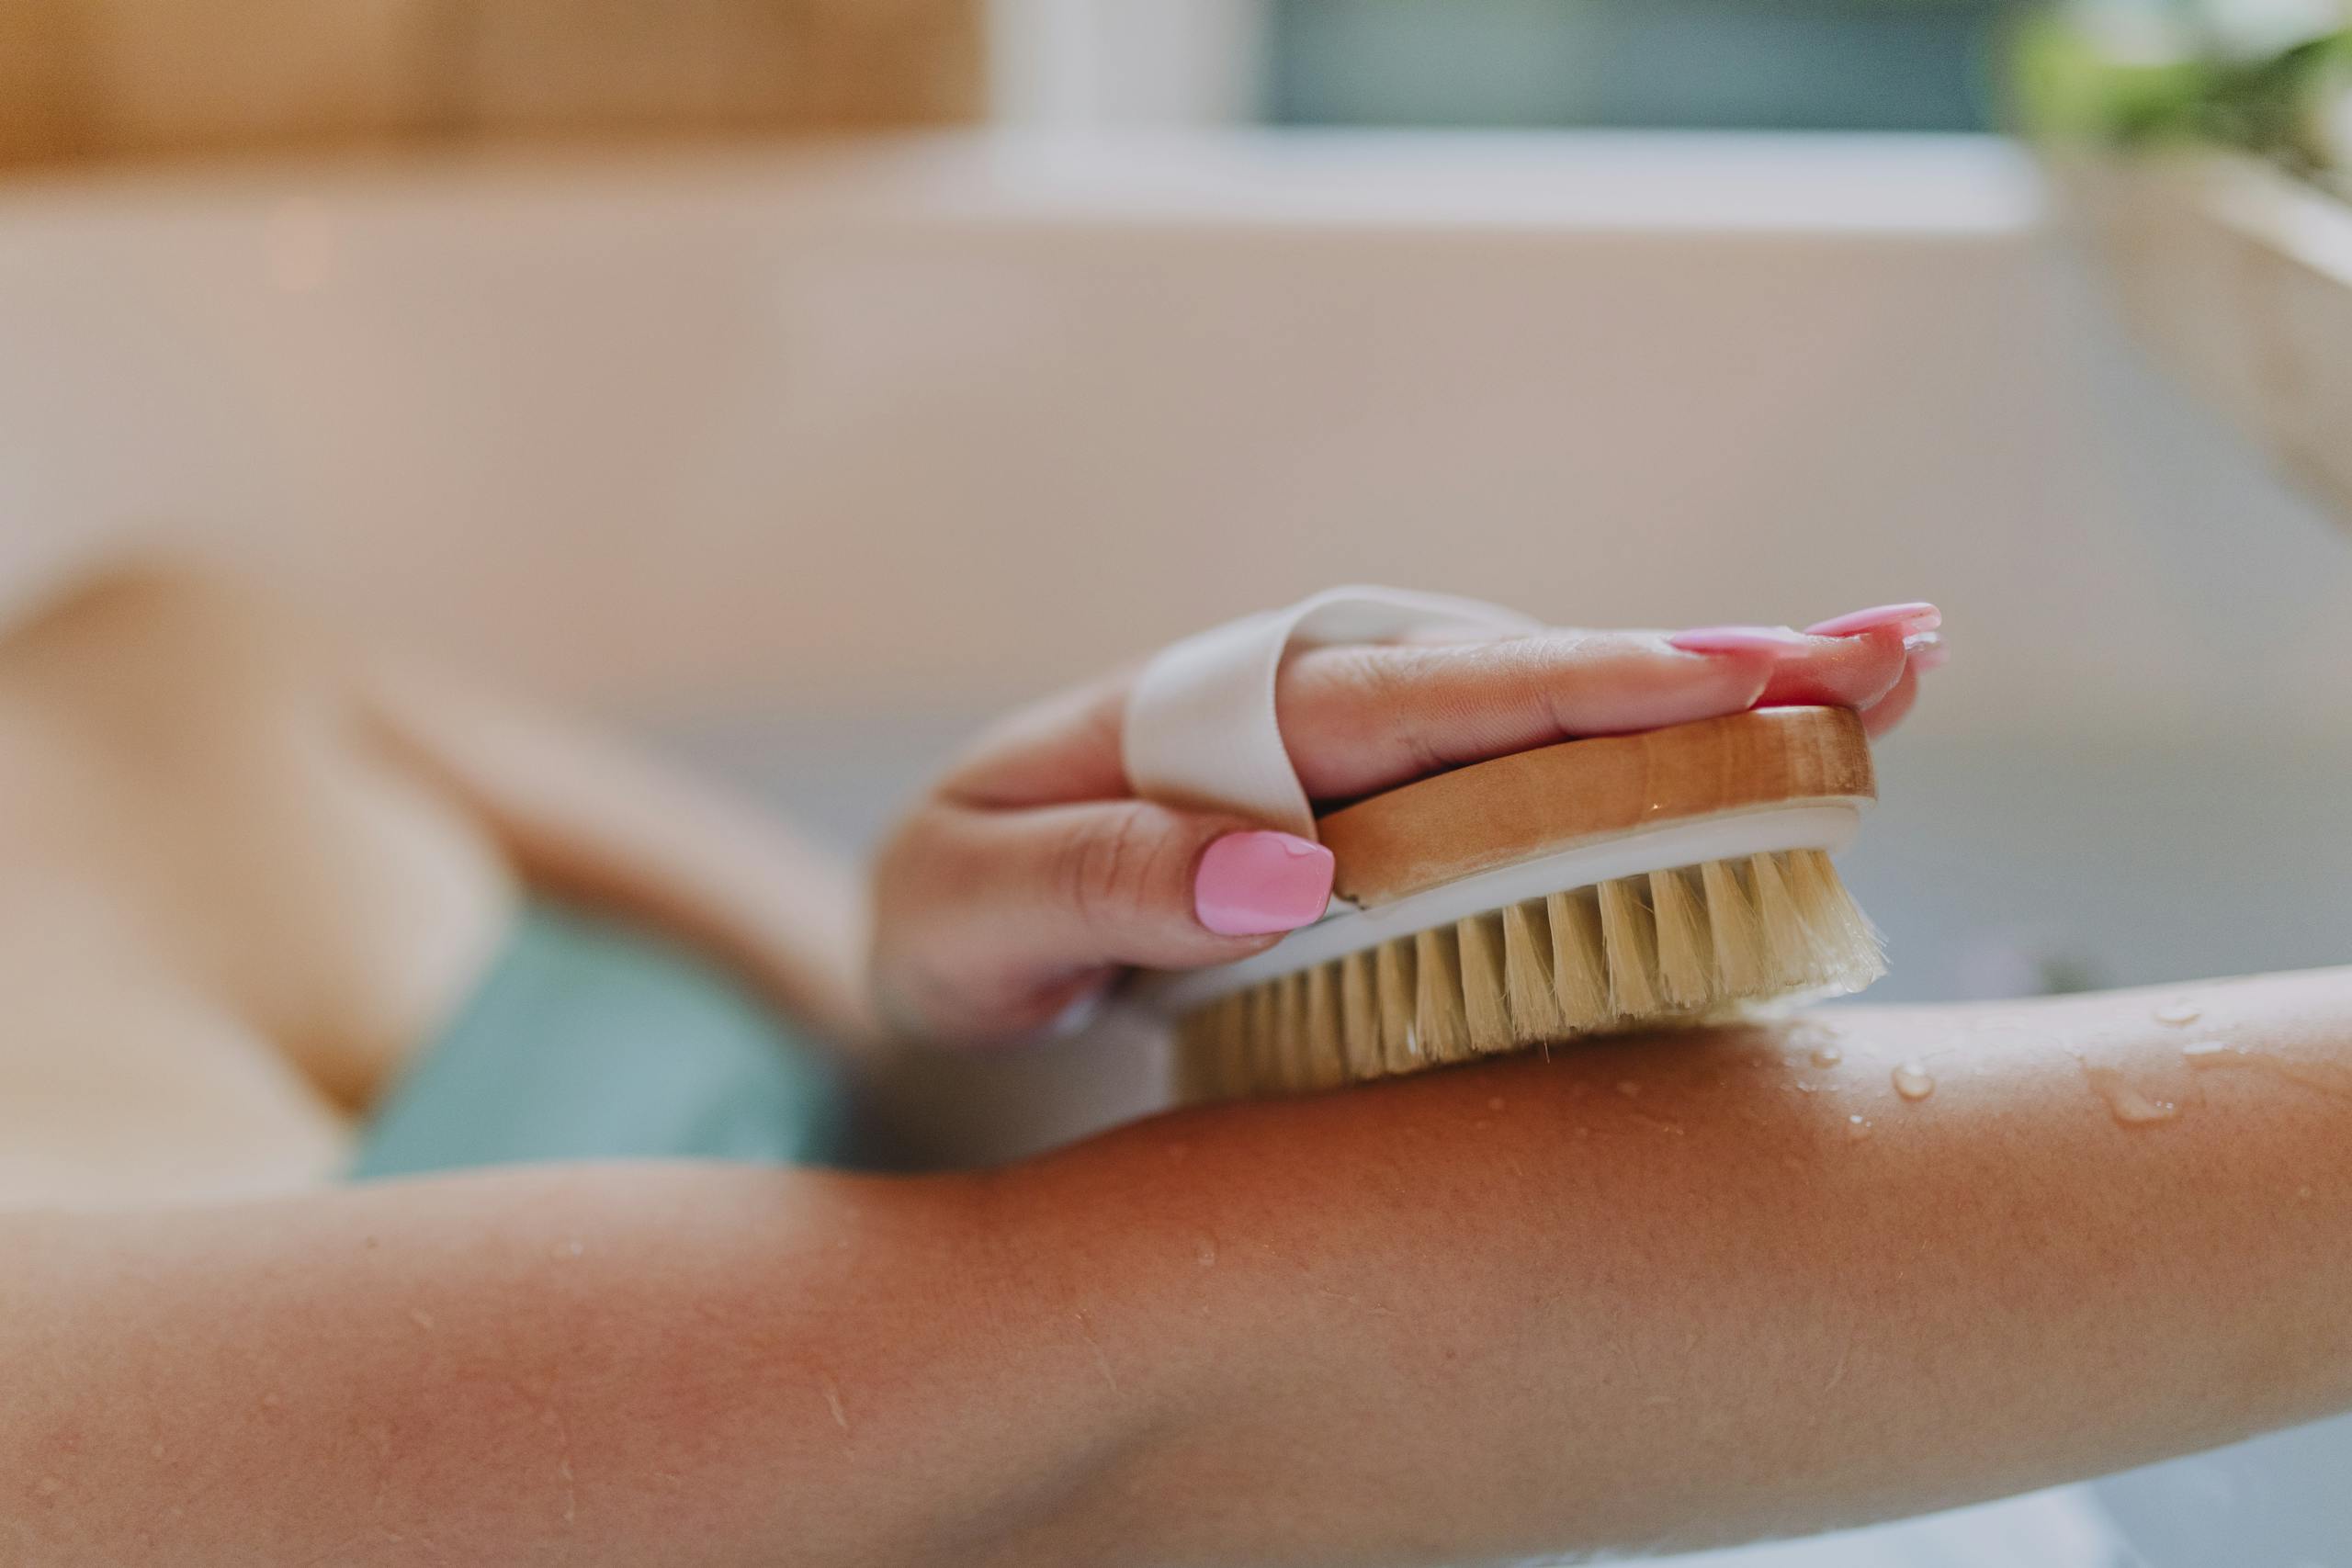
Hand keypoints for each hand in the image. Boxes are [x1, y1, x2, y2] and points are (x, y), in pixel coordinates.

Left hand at [869, 603, 1939, 1044]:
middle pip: (1516, 682)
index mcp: (1202, 717)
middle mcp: (1311, 717)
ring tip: (1889, 676)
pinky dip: (1669, 766)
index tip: (1700, 687)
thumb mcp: (973, 912)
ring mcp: (1370, 767)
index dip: (1546, 694)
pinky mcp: (1408, 826)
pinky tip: (1801, 741)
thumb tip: (1290, 871)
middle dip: (1696, 667)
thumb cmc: (957, 932)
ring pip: (1558, 723)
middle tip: (1878, 656)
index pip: (1389, 699)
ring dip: (1724, 699)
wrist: (955, 958)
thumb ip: (1100, 880)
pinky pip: (1546, 787)